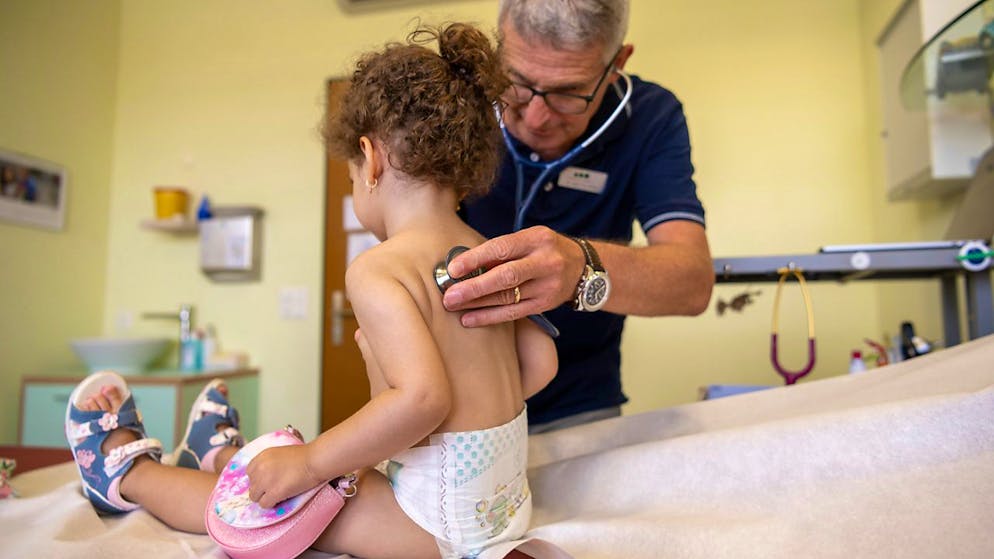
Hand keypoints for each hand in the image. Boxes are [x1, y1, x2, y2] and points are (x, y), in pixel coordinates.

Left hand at [245, 444, 322, 509]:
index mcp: (261, 456)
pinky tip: (282, 498)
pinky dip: (272, 504)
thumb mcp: (281, 453)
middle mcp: (260, 468)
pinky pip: (264, 504)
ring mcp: (265, 481)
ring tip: (278, 494)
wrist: (314, 460)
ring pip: (255, 497)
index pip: (249, 473)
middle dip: (262, 489)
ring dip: (266, 497)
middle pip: (252, 486)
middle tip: (275, 488)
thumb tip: (264, 476)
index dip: (259, 478)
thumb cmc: (304, 456)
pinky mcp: (273, 492)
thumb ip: (269, 462)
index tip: (269, 480)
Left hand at [442, 226, 584, 326]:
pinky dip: (489, 317)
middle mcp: (545, 262)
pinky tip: (470, 319)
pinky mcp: (544, 305)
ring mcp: (546, 286)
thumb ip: (502, 251)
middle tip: (449, 295)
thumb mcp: (528, 240)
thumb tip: (464, 265)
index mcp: (537, 239)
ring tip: (454, 306)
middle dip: (474, 287)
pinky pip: (513, 313)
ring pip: (507, 297)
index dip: (476, 259)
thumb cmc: (545, 250)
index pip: (502, 248)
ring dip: (477, 303)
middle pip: (506, 276)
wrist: (581, 268)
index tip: (453, 269)